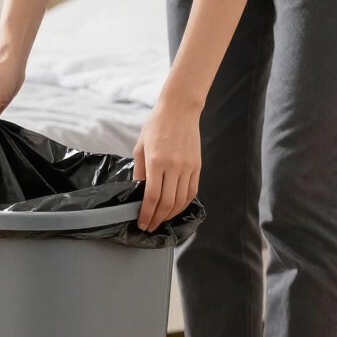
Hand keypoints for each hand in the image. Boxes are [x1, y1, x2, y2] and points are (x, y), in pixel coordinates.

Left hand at [133, 93, 201, 231]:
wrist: (180, 109)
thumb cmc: (156, 125)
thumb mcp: (140, 147)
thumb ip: (140, 171)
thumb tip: (138, 192)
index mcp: (156, 161)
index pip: (151, 196)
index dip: (146, 214)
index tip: (142, 223)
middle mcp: (174, 166)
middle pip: (166, 202)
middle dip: (157, 218)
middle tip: (150, 226)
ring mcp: (188, 167)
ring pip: (180, 200)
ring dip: (170, 214)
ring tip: (161, 219)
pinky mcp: (197, 166)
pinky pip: (191, 192)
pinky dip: (183, 204)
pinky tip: (175, 209)